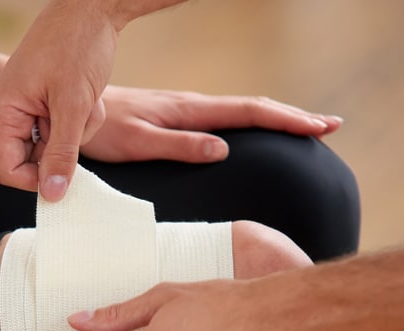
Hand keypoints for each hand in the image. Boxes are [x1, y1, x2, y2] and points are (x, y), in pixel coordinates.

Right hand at [0, 0, 116, 201]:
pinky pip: (67, 131)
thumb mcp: (72, 106)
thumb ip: (61, 153)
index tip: (66, 171)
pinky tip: (87, 95)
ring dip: (79, 131)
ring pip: (57, 148)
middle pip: (35, 162)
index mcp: (4, 113)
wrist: (92, 8)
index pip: (8, 171)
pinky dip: (83, 119)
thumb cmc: (76, 45)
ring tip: (85, 100)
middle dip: (65, 148)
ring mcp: (32, 110)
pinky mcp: (50, 106)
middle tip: (79, 118)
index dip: (37, 180)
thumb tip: (51, 195)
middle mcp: (12, 115)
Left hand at [82, 86, 341, 163]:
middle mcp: (191, 107)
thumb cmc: (102, 130)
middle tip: (330, 126)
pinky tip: (254, 132)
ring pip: (241, 112)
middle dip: (293, 117)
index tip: (319, 127)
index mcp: (188, 112)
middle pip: (253, 109)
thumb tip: (222, 150)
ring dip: (276, 118)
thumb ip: (178, 146)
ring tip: (305, 128)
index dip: (286, 119)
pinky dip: (249, 123)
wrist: (73, 111)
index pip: (248, 112)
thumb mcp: (138, 142)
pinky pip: (223, 118)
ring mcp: (184, 111)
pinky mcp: (175, 117)